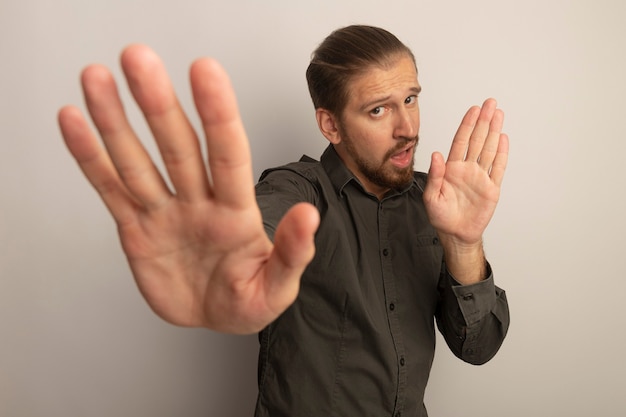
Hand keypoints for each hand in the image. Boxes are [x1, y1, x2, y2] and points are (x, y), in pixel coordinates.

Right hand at [58, 45, 318, 333]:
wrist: (215, 318)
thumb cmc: (249, 299)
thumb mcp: (277, 287)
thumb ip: (293, 253)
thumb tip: (309, 214)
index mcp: (236, 213)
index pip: (228, 155)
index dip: (217, 114)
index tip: (205, 73)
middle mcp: (199, 201)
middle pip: (177, 146)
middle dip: (158, 104)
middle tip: (139, 58)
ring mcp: (166, 211)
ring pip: (138, 160)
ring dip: (116, 120)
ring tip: (97, 78)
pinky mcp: (137, 228)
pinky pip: (111, 189)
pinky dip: (91, 157)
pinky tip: (76, 122)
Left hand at [423, 98, 507, 281]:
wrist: (455, 235)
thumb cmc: (441, 216)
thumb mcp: (431, 197)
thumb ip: (435, 175)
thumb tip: (436, 154)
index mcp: (451, 169)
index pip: (460, 141)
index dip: (467, 124)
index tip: (473, 109)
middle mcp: (467, 169)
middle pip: (477, 140)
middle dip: (483, 121)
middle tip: (490, 103)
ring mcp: (480, 177)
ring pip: (488, 149)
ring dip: (493, 131)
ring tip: (498, 114)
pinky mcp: (491, 188)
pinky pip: (497, 168)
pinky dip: (501, 153)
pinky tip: (503, 138)